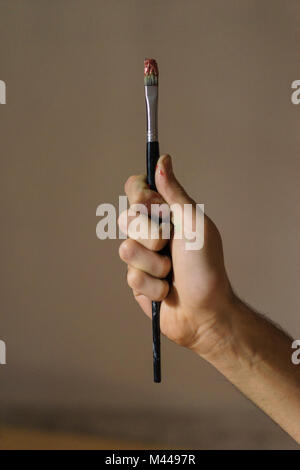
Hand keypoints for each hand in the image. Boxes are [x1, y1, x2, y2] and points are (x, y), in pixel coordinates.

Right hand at [118, 154, 233, 355]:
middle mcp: (151, 232)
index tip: (154, 206)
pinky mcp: (137, 281)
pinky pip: (131, 276)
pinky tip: (166, 291)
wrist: (206, 311)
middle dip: (150, 234)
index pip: (137, 189)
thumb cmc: (206, 266)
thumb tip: (164, 160)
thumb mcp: (194, 223)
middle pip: (126, 217)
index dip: (140, 196)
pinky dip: (153, 285)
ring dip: (153, 264)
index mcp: (166, 214)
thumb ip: (174, 193)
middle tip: (168, 245)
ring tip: (171, 273)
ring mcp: (143, 257)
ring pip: (125, 249)